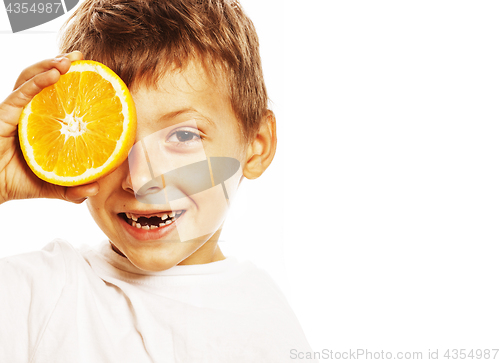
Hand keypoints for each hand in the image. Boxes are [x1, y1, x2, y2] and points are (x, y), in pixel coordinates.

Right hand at [0, 51, 98, 204]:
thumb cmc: (18, 183)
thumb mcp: (52, 185)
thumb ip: (73, 187)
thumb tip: (95, 189)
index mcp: (41, 123)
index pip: (55, 95)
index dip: (70, 81)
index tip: (91, 72)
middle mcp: (27, 113)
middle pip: (42, 80)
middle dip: (60, 64)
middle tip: (80, 57)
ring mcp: (14, 112)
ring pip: (30, 80)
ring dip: (49, 65)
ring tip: (69, 60)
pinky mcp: (2, 115)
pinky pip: (21, 94)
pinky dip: (37, 82)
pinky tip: (54, 74)